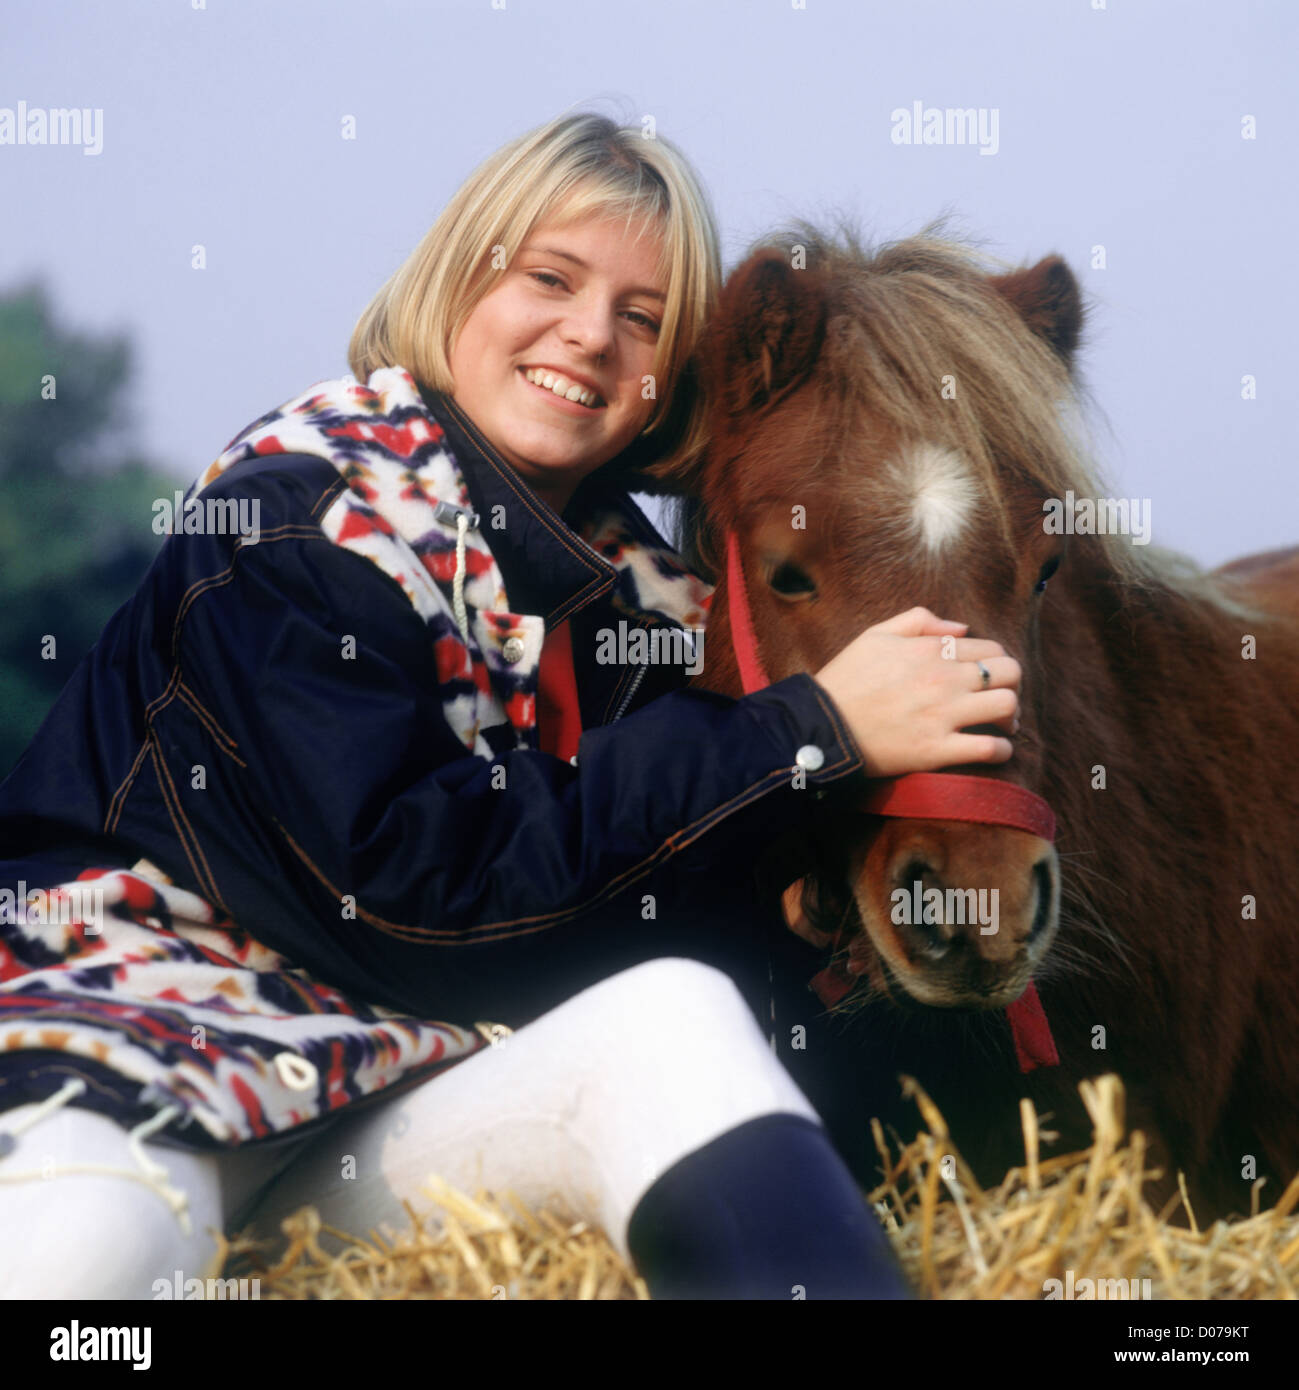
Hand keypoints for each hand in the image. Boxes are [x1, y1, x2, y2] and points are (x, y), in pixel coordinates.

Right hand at [812, 607, 1019, 777]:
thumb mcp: (875, 635)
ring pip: (1007, 706)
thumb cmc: (846, 679)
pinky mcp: (937, 750)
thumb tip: (960, 628)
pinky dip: (1001, 750)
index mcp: (930, 650)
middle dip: (1011, 683)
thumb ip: (919, 620)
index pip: (991, 647)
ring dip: (1011, 716)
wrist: (821, 725)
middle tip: (999, 697)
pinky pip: (989, 750)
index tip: (987, 675)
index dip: (995, 659)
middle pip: (1009, 672)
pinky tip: (995, 749)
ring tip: (1002, 725)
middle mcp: (943, 679)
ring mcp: (942, 715)